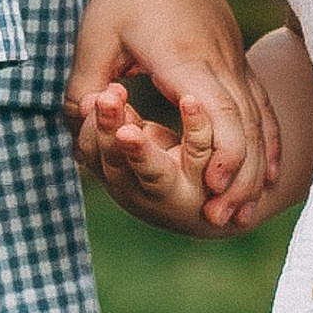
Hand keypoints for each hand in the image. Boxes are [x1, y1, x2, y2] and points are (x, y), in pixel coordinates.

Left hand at [63, 0, 279, 229]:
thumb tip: (78, 129)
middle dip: (239, 178)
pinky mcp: (234, 59)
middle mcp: (218, 62)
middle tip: (225, 220)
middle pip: (246, 127)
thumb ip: (84, 86)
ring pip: (259, 119)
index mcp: (184, 58)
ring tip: (246, 211)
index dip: (221, 154)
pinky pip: (260, 106)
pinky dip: (267, 141)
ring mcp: (232, 60)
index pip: (218, 113)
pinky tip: (268, 171)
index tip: (211, 189)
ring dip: (256, 167)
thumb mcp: (93, 38)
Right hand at [74, 79, 237, 236]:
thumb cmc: (173, 172)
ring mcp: (172, 193)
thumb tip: (93, 101)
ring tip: (128, 131)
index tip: (92, 97)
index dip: (92, 123)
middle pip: (113, 162)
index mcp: (116, 176)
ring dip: (139, 149)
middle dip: (106, 131)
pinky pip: (199, 155)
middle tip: (103, 100)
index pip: (93, 149)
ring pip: (151, 170)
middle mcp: (137, 192)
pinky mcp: (207, 184)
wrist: (221, 216)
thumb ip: (124, 121)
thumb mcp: (145, 142)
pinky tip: (190, 102)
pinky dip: (196, 129)